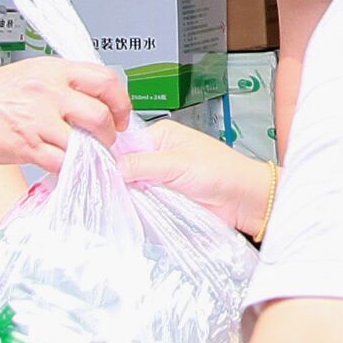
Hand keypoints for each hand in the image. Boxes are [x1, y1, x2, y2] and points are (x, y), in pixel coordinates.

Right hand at [0, 57, 130, 170]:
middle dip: (111, 132)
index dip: (120, 101)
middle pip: (101, 112)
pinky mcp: (28, 145)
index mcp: (52, 70)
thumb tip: (87, 98)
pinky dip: (71, 169)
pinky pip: (63, 162)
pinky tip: (67, 168)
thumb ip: (59, 83)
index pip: (104, 79)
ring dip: (94, 153)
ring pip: (86, 140)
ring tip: (88, 156)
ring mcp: (39, 119)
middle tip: (107, 139)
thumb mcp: (26, 74)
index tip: (119, 114)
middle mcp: (49, 91)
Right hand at [119, 118, 273, 237]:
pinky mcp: (167, 195)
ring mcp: (162, 175)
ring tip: (118, 200)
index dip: (111, 156)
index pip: (125, 142)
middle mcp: (159, 153)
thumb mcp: (176, 163)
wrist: (244, 199)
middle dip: (119, 177)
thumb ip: (142, 165)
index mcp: (161, 135)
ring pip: (134, 183)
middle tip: (106, 189)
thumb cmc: (221, 172)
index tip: (98, 171)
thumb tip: (112, 167)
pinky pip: (144, 199)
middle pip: (127, 164)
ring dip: (129, 192)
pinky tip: (131, 207)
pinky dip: (139, 204)